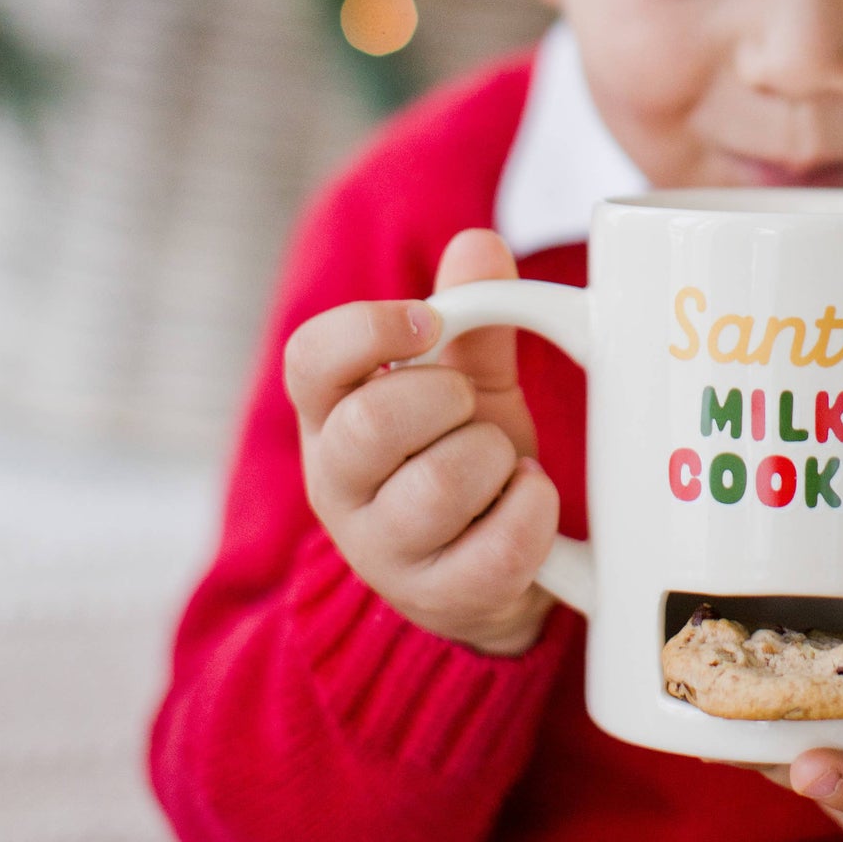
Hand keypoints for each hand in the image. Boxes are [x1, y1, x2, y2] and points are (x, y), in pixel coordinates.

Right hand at [283, 229, 560, 655]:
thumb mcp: (467, 381)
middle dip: (447, 399)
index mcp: (331, 414)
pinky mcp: (441, 598)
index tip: (427, 323)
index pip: (309, 358)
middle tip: (471, 407)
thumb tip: (479, 243)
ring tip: (504, 463)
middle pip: (370, 424)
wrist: (488, 572)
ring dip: (496, 457)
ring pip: (438, 485)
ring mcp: (383, 550)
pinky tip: (529, 500)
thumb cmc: (464, 456)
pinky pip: (498, 547)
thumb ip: (475, 316)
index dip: (368, 329)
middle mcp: (338, 485)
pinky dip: (533, 510)